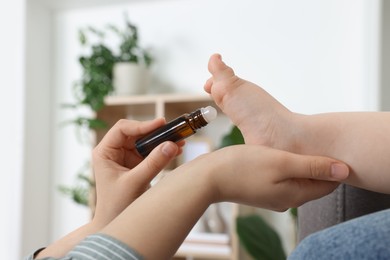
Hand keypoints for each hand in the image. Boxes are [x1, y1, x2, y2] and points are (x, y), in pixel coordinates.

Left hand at [91, 119, 182, 226]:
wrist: (115, 224)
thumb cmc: (116, 206)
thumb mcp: (135, 183)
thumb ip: (153, 163)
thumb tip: (171, 145)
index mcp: (105, 152)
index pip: (122, 129)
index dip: (142, 125)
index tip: (161, 124)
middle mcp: (115, 152)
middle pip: (137, 133)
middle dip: (156, 132)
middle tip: (174, 131)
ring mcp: (127, 158)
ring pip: (146, 142)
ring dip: (162, 141)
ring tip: (180, 141)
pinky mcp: (137, 165)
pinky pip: (152, 152)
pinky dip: (164, 151)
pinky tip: (177, 150)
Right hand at [190, 145, 349, 210]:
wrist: (209, 177)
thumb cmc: (242, 167)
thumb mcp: (281, 162)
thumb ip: (313, 166)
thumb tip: (344, 171)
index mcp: (295, 195)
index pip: (329, 183)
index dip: (333, 165)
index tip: (328, 144)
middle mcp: (287, 200)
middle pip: (314, 182)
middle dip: (317, 163)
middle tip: (311, 140)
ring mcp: (273, 196)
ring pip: (298, 179)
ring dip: (300, 163)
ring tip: (293, 144)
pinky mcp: (262, 190)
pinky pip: (283, 178)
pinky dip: (285, 166)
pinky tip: (277, 153)